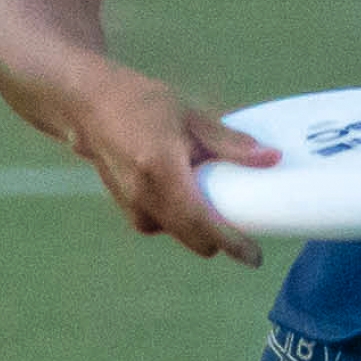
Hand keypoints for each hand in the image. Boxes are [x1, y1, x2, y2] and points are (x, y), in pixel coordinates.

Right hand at [65, 71, 280, 264]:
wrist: (88, 105)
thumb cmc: (141, 103)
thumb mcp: (191, 116)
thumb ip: (229, 142)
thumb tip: (272, 158)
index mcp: (162, 172)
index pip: (202, 222)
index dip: (231, 244)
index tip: (255, 257)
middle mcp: (145, 198)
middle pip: (192, 238)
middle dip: (218, 238)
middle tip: (242, 219)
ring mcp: (131, 206)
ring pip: (177, 232)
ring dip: (197, 226)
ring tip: (212, 196)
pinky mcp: (125, 207)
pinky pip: (161, 223)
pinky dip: (178, 216)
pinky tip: (184, 190)